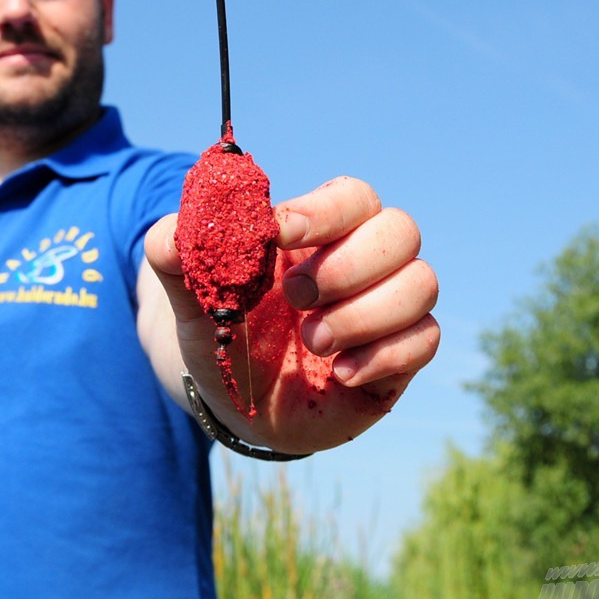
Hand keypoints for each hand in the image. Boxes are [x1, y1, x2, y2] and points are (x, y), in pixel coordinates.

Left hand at [145, 176, 439, 453]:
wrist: (234, 403)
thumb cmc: (221, 333)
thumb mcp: (190, 297)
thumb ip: (173, 255)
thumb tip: (172, 232)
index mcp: (318, 233)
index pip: (354, 196)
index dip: (326, 210)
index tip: (280, 233)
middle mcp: (362, 263)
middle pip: (401, 230)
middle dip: (347, 264)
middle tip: (294, 296)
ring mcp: (387, 309)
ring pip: (422, 283)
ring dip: (363, 313)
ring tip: (312, 340)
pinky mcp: (400, 356)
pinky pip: (426, 339)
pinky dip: (384, 355)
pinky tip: (340, 373)